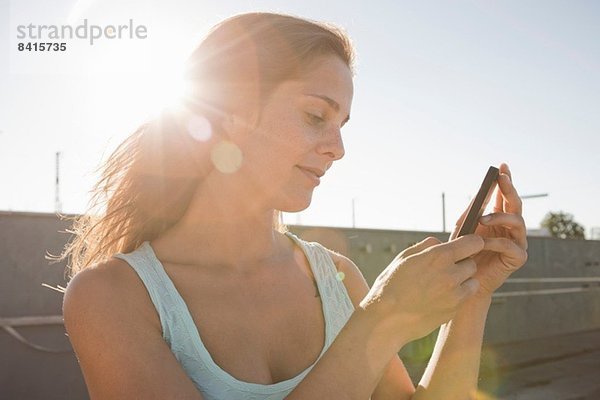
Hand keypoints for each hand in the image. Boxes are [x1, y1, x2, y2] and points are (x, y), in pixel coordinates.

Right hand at [361, 234, 483, 345]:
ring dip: (462, 280)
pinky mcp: (454, 309)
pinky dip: (459, 294)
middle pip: (472, 262)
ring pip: (472, 280)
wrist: (386, 318)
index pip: (473, 242)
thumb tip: (440, 243)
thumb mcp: (404, 257)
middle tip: (445, 269)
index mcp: (438, 256)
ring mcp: (454, 293)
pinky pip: (466, 296)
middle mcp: (450, 274)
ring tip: (442, 284)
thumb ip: (427, 246)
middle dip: (462, 263)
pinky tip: (441, 296)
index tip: (466, 246)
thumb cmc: (391, 286)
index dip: (471, 243)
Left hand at [450, 163, 527, 297]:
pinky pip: (510, 244)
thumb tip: (480, 192)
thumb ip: (473, 211)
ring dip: (499, 217)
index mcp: (499, 219)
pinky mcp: (518, 258)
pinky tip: (482, 242)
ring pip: (517, 221)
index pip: (505, 196)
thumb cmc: (463, 253)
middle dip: (509, 189)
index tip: (502, 166)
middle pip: (515, 204)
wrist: (464, 281)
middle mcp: (511, 228)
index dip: (505, 181)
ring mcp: (517, 242)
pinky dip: (494, 242)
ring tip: (482, 218)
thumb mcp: (464, 228)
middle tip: (502, 178)